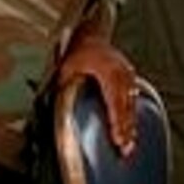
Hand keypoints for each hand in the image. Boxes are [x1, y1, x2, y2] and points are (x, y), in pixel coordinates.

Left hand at [61, 34, 139, 156]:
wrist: (92, 34)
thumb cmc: (79, 51)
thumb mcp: (67, 67)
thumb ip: (64, 86)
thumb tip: (51, 105)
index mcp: (107, 70)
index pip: (113, 100)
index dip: (116, 121)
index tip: (117, 137)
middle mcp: (121, 73)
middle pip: (125, 106)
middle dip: (126, 129)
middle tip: (125, 148)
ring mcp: (127, 74)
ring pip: (131, 104)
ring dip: (131, 125)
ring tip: (130, 144)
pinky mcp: (129, 77)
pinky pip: (132, 98)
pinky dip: (132, 115)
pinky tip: (131, 128)